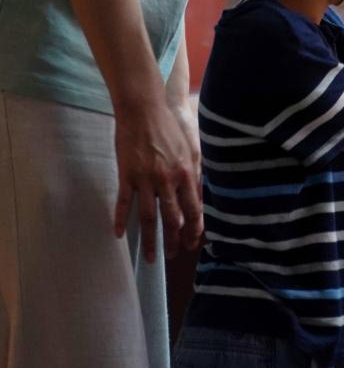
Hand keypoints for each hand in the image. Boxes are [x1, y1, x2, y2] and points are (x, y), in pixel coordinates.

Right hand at [114, 102, 203, 262]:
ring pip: (149, 217)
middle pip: (172, 218)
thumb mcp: (191, 147)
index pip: (194, 209)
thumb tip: (199, 195)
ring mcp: (146, 179)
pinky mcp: (127, 175)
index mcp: (186, 173)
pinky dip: (121, 220)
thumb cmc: (169, 126)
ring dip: (151, 240)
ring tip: (152, 257)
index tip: (193, 243)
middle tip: (174, 256)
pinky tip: (119, 234)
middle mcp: (167, 180)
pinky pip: (124, 203)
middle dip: (174, 240)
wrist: (143, 110)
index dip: (194, 229)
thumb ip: (195, 172)